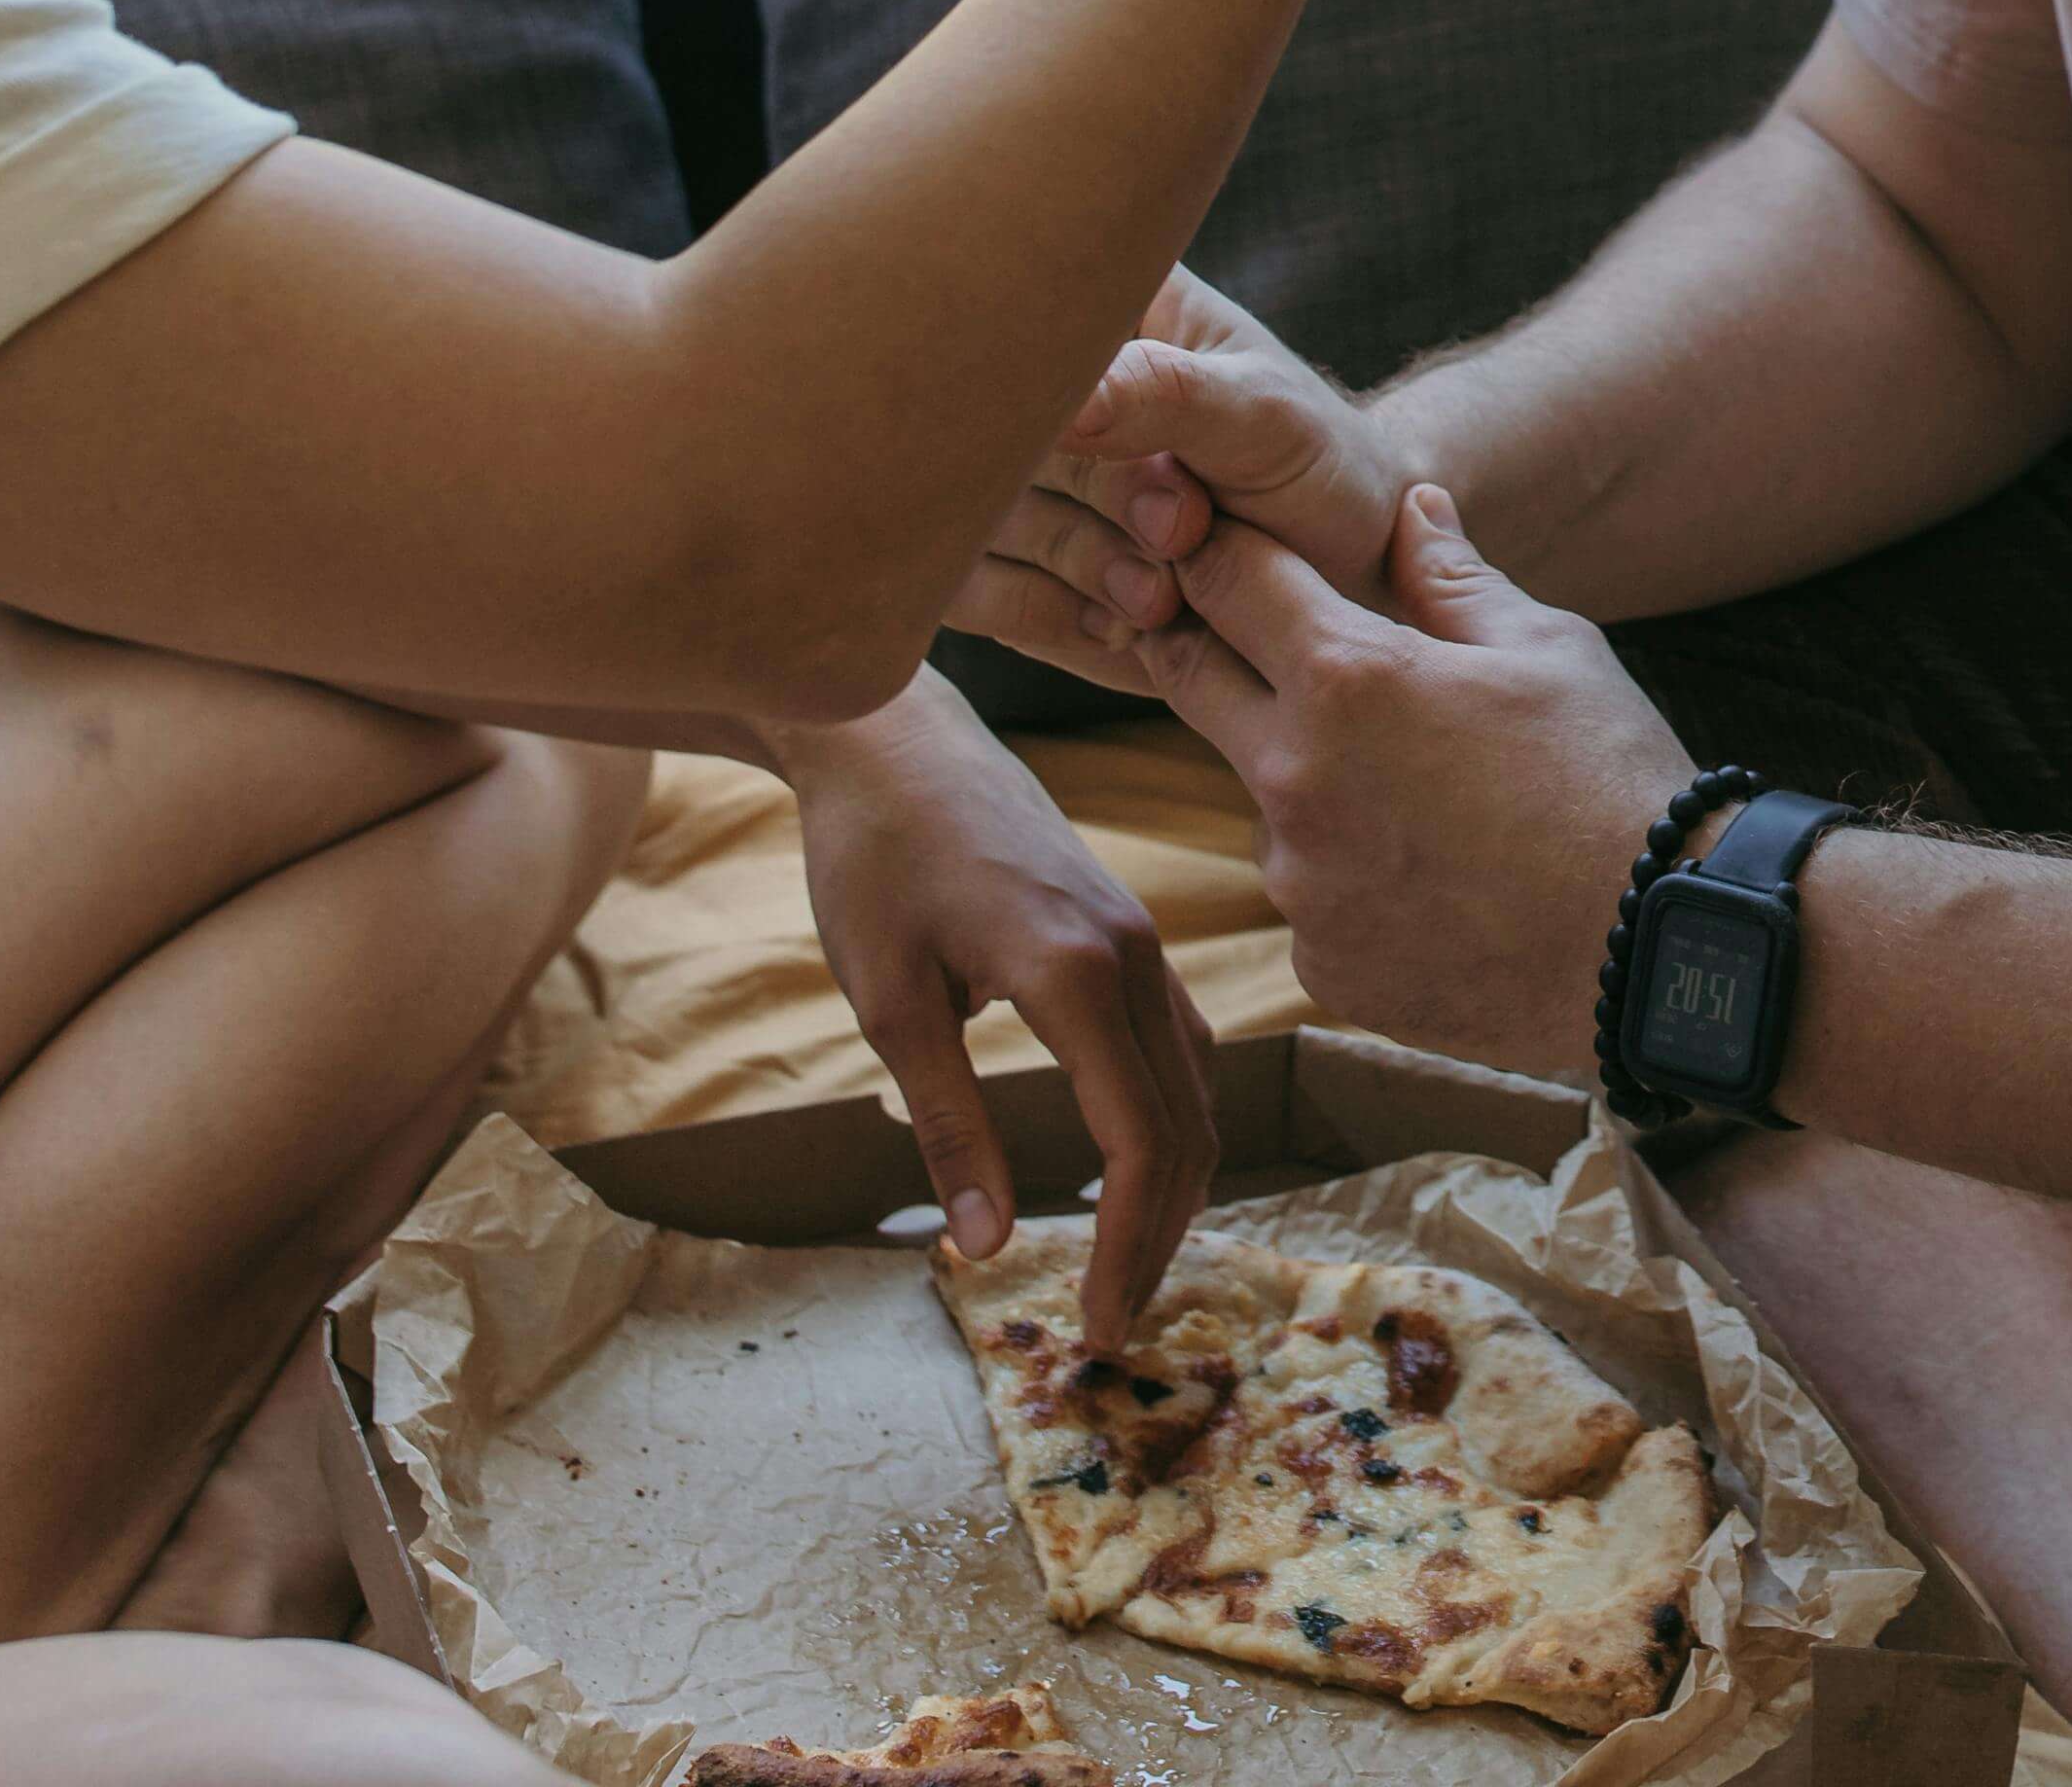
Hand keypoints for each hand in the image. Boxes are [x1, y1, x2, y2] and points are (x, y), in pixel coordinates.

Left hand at [763, 674, 1218, 1344]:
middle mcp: (1133, 958)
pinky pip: (1180, 1050)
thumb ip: (951, 1125)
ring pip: (1197, 1093)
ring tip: (1124, 1265)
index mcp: (1076, 976)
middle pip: (1188, 1131)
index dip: (1128, 1250)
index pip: (1139, 1147)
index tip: (1099, 1331)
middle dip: (1159, 1239)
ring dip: (1173, 1188)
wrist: (895, 739)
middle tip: (1112, 1324)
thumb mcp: (888, 1003)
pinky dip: (1169, 1126)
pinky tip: (1128, 1169)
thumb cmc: (874, 861)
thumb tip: (989, 1247)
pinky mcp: (1132, 933)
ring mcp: (1144, 940)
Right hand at [962, 270, 1418, 690]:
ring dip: (1080, 564)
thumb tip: (1057, 402)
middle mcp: (1034, 381)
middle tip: (1186, 527)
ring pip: (977, 515)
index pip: (1009, 303)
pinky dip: (1051, 617)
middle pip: (995, 426)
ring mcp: (1008, 472)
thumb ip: (1164, 393)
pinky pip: (972, 592)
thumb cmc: (1310, 463)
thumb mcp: (1262, 413)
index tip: (1143, 440)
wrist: (1337, 567)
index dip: (1051, 379)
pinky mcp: (1002, 559)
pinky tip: (1128, 624)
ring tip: (1168, 590)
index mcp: (1095, 299)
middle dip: (1102, 492)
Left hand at [1133, 489, 1690, 1081]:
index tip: (1216, 540)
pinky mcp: (1322, 966)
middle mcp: (1293, 780)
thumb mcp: (1548, 648)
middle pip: (1190, 680)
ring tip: (1422, 798)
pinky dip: (1352, 877)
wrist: (1658, 952)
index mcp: (1347, 679)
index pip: (1225, 581)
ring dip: (1306, 778)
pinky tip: (1439, 880)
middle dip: (1212, 645)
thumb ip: (1453, 577)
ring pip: (1262, 800)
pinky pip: (1312, 895)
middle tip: (1263, 638)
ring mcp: (1299, 884)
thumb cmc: (1613, 778)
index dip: (1216, 549)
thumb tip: (1411, 506)